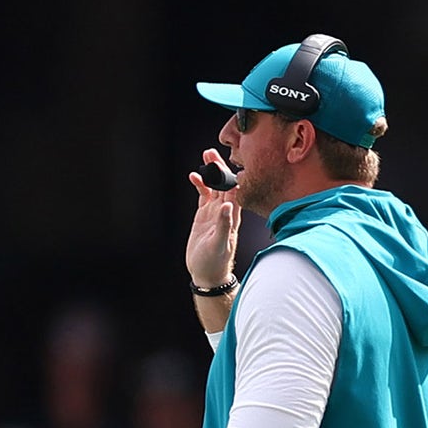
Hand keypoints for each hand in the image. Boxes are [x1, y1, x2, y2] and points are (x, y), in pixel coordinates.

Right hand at [185, 149, 240, 286]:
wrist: (207, 273)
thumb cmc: (215, 262)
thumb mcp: (219, 244)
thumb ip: (224, 225)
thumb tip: (228, 206)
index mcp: (232, 216)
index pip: (233, 190)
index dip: (228, 175)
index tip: (222, 163)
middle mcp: (225, 212)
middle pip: (224, 184)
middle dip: (219, 168)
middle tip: (210, 153)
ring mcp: (214, 213)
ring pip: (214, 187)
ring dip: (211, 173)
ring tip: (205, 158)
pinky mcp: (204, 217)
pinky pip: (204, 196)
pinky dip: (200, 185)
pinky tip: (194, 177)